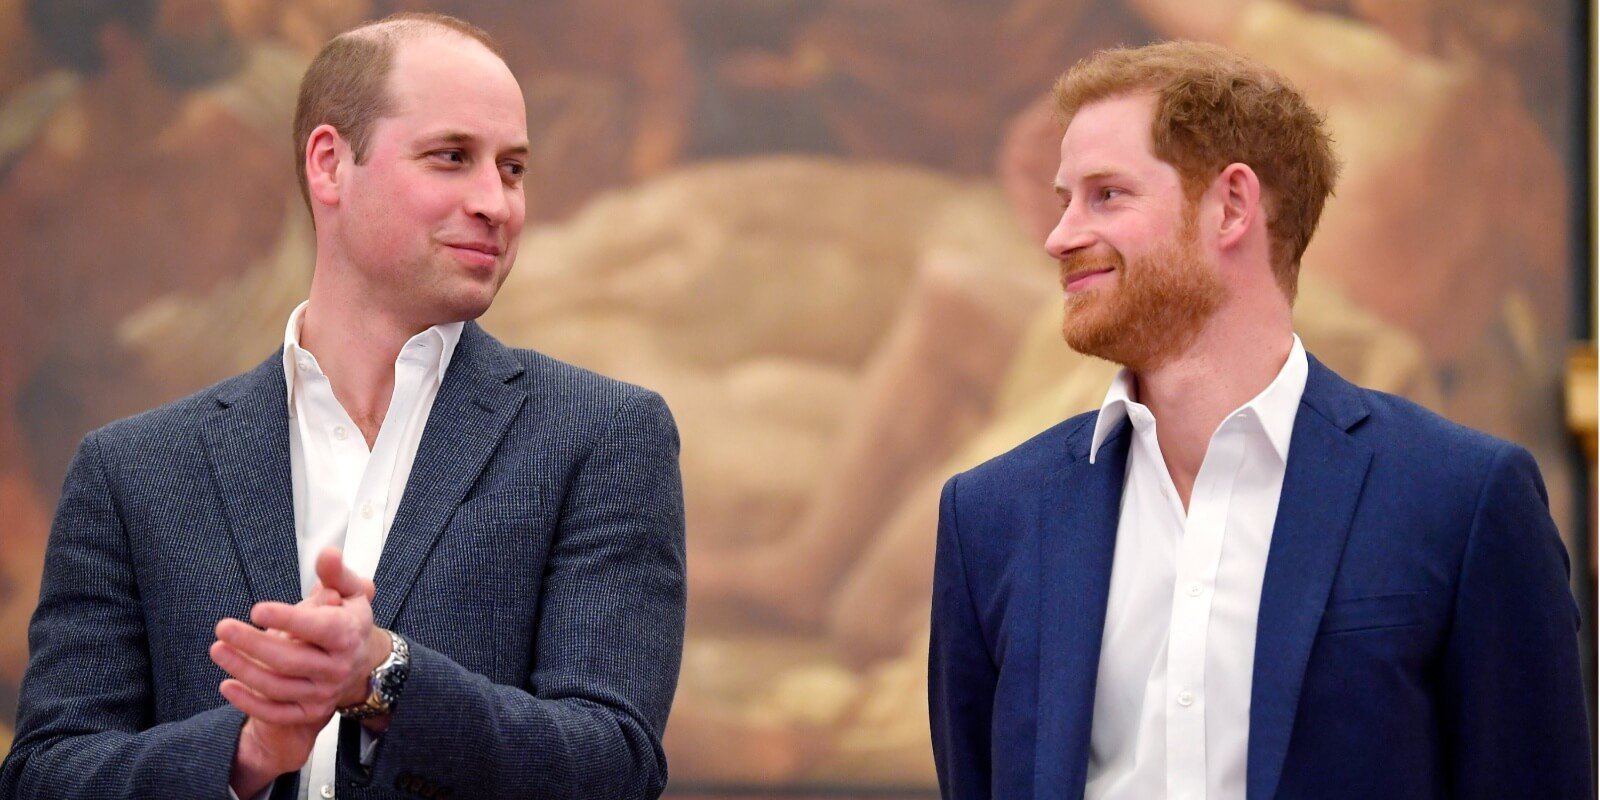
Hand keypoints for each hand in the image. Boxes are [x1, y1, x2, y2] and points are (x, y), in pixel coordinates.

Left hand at [216, 585, 341, 796]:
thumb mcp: (350, 592)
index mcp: (348, 635)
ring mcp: (323, 693)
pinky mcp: (310, 712)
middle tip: (223, 628)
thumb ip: (335, 573)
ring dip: (242, 669)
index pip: (319, 628)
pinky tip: (227, 685)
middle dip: (253, 644)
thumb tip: (328, 553)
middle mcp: (337, 668)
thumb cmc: (347, 621)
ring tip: (217, 649)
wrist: (362, 664)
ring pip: (277, 686)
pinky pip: (276, 713)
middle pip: (290, 659)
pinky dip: (249, 702)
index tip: (257, 609)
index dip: (288, 619)